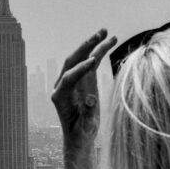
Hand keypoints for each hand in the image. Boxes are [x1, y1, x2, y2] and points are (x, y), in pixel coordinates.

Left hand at [52, 28, 116, 149]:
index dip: (80, 69)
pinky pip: (91, 62)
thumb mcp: (85, 127)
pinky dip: (100, 51)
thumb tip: (92, 100)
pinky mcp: (84, 79)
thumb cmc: (81, 134)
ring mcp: (74, 80)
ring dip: (93, 44)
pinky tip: (110, 41)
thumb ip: (88, 114)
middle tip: (98, 36)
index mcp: (59, 96)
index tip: (94, 61)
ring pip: (82, 57)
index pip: (68, 77)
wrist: (80, 137)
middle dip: (85, 47)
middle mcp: (63, 84)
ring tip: (106, 31)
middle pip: (72, 61)